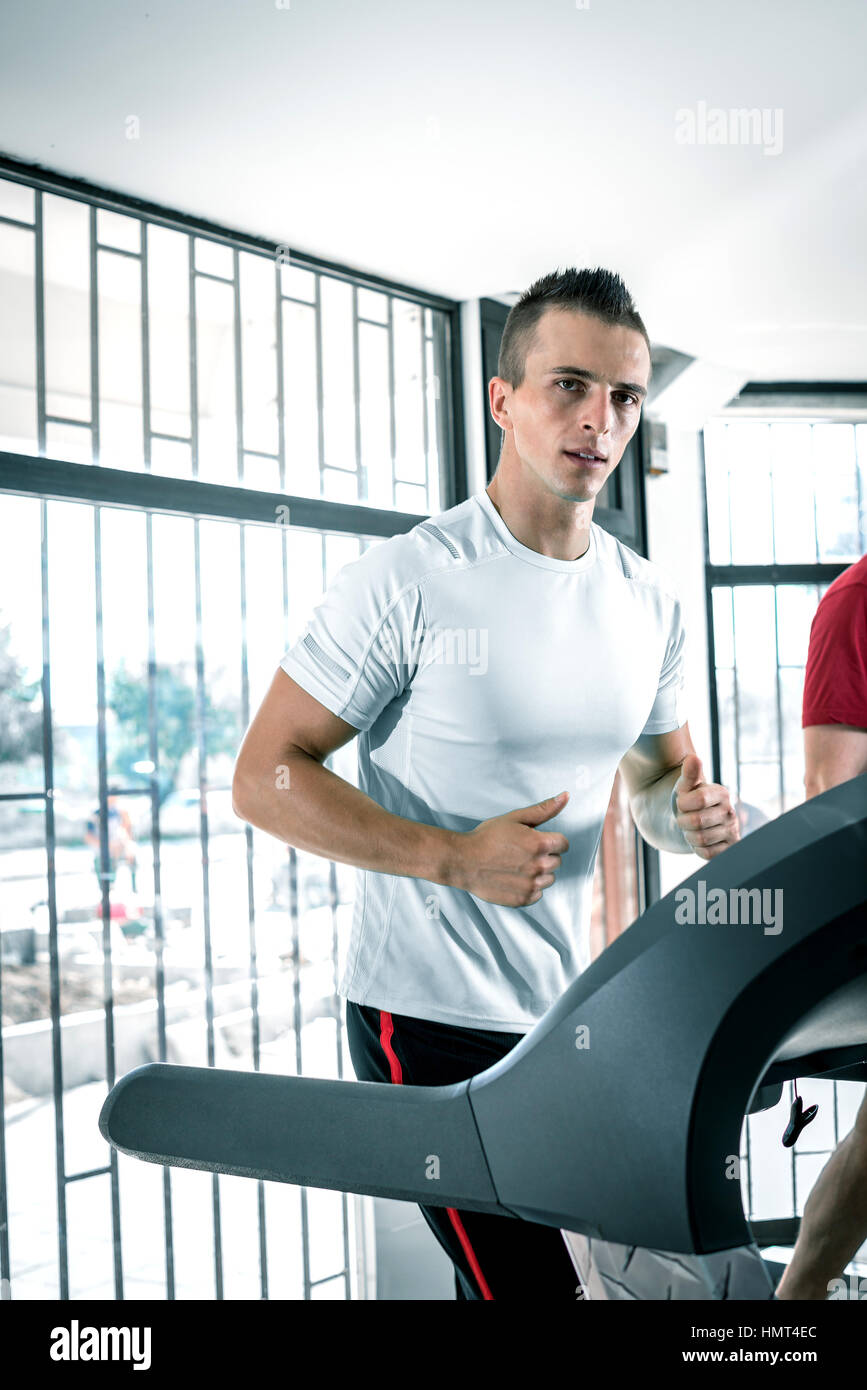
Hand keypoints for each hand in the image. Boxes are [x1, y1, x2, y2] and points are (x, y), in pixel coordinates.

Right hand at [453, 792, 570, 906]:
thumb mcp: (515, 818)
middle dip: (544, 856)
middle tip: (522, 852)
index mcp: (540, 844)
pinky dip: (529, 887)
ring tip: (517, 865)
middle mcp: (539, 866)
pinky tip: (514, 878)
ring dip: (538, 873)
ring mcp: (531, 885)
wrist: (463, 861)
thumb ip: (543, 809)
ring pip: (549, 879)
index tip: (536, 841)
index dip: (551, 840)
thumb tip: (565, 797)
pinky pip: (538, 894)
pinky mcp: (523, 899)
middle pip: (557, 861)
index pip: (564, 844)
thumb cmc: (487, 837)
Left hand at [673, 754, 738, 859]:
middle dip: (682, 821)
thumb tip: (693, 758)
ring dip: (688, 835)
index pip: (698, 799)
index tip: (682, 803)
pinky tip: (699, 840)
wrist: (693, 820)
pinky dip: (697, 848)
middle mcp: (730, 811)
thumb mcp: (685, 786)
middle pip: (697, 821)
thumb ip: (689, 773)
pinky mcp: (730, 848)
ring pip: (701, 839)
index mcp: (722, 793)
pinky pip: (708, 854)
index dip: (683, 804)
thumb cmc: (688, 800)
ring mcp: (732, 831)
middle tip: (684, 818)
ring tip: (691, 829)